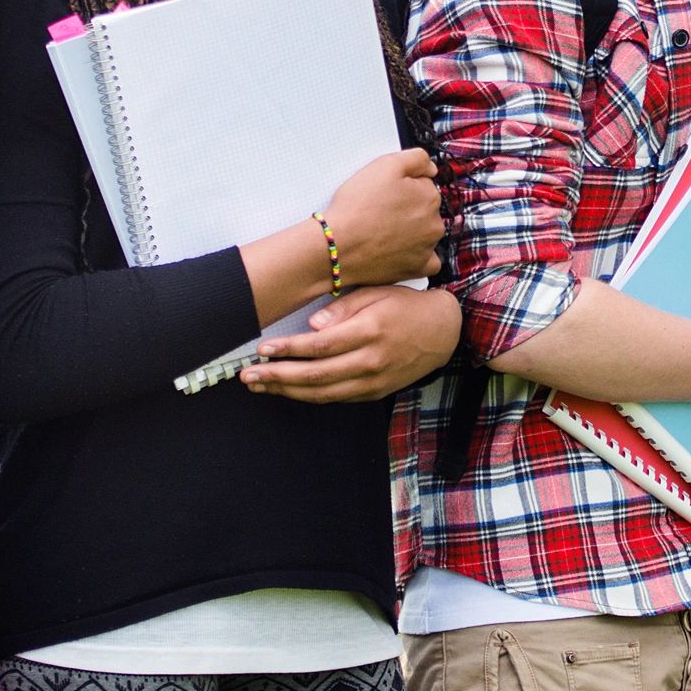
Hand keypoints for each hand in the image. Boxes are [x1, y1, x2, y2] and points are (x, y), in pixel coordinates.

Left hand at [239, 286, 462, 402]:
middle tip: (248, 376)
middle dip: (277, 377)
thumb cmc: (404, 305)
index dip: (288, 349)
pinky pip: (336, 398)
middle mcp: (371, 361)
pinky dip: (309, 396)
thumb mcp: (375, 293)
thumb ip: (342, 308)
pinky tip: (288, 389)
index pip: (320, 346)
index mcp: (369, 331)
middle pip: (316, 375)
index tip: (262, 350)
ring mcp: (373, 381)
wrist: (442, 331)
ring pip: (322, 393)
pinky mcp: (375, 392)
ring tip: (260, 386)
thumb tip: (311, 327)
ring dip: (287, 392)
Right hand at [322, 149, 443, 288]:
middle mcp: (434, 223)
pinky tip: (400, 250)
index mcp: (430, 196)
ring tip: (382, 230)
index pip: (424, 185)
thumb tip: (431, 168)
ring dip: (411, 230)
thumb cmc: (357, 206)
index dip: (403, 186)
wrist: (338, 245)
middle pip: (425, 209)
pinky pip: (427, 261)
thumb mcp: (386, 164)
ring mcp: (427, 248)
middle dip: (408, 208)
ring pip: (425, 233)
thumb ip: (416, 159)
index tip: (386, 192)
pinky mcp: (417, 268)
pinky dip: (417, 256)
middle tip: (380, 211)